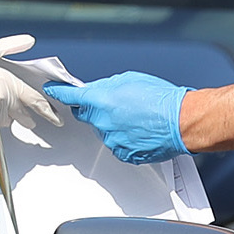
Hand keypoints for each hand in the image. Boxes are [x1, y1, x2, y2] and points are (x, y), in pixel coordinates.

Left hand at [43, 70, 188, 163]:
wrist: (182, 120)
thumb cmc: (161, 98)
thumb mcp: (130, 80)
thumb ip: (107, 87)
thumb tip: (97, 91)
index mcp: (101, 101)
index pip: (70, 97)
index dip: (59, 93)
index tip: (52, 91)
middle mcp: (102, 123)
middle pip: (88, 116)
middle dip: (96, 109)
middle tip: (117, 103)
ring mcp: (112, 141)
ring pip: (104, 131)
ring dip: (114, 124)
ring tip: (137, 117)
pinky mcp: (124, 154)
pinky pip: (117, 145)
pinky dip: (125, 137)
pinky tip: (140, 130)